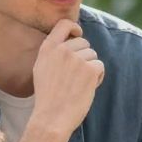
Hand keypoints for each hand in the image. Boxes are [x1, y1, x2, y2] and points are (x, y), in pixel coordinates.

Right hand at [31, 19, 104, 136]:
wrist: (52, 117)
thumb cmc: (47, 97)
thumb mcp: (41, 68)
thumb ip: (53, 52)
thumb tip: (70, 38)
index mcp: (48, 48)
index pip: (64, 24)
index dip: (74, 28)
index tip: (78, 35)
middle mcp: (62, 50)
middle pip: (83, 42)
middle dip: (84, 57)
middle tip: (76, 76)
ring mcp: (76, 58)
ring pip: (93, 55)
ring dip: (91, 69)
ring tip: (78, 85)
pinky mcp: (89, 69)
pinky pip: (100, 66)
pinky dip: (98, 77)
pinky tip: (87, 88)